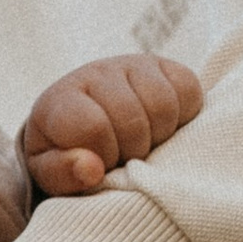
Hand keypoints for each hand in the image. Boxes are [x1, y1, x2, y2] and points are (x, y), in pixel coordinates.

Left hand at [22, 52, 202, 196]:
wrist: (88, 130)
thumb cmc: (69, 158)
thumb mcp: (53, 176)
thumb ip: (63, 174)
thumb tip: (91, 169)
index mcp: (60, 100)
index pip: (93, 126)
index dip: (104, 155)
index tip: (100, 164)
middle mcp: (95, 73)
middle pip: (132, 120)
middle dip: (132, 152)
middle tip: (123, 158)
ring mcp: (131, 65)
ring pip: (163, 105)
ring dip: (159, 137)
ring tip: (143, 145)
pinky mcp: (164, 66)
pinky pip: (189, 89)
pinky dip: (183, 117)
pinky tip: (162, 128)